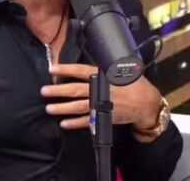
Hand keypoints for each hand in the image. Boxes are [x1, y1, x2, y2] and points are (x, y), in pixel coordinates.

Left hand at [40, 64, 161, 129]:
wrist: (146, 103)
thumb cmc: (131, 84)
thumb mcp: (118, 71)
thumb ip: (101, 70)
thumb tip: (85, 66)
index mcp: (102, 76)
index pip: (80, 70)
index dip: (65, 69)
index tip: (51, 69)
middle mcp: (100, 90)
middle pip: (75, 90)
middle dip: (58, 90)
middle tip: (44, 91)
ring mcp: (102, 105)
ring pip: (78, 106)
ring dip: (62, 107)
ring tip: (49, 108)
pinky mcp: (104, 117)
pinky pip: (87, 121)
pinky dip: (74, 123)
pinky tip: (64, 123)